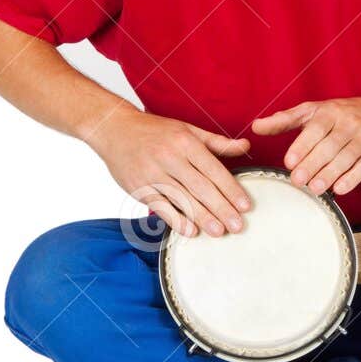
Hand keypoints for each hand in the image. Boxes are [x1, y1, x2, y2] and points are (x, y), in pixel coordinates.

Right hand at [91, 112, 252, 237]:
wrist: (114, 128)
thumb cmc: (154, 130)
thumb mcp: (187, 129)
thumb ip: (216, 142)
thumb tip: (246, 146)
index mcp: (185, 142)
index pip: (214, 169)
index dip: (231, 189)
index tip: (245, 206)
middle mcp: (170, 157)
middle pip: (200, 187)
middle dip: (221, 208)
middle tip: (237, 226)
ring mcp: (153, 173)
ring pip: (182, 199)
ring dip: (202, 217)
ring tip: (219, 232)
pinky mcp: (139, 187)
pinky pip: (160, 206)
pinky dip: (176, 219)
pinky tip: (190, 231)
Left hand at [252, 96, 360, 195]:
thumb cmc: (343, 114)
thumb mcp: (313, 111)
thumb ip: (284, 120)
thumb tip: (256, 127)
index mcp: (330, 112)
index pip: (315, 129)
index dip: (302, 146)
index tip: (289, 162)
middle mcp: (348, 123)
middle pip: (329, 145)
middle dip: (313, 164)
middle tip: (298, 181)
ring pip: (346, 157)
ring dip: (329, 174)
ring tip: (314, 188)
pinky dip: (352, 178)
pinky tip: (338, 189)